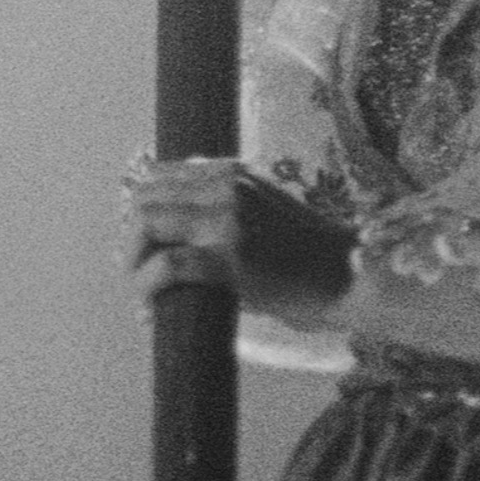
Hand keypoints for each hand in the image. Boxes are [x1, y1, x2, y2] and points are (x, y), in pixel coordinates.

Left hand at [123, 157, 355, 320]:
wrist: (350, 275)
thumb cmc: (307, 255)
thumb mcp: (261, 212)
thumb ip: (218, 209)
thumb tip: (166, 235)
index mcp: (230, 172)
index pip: (156, 176)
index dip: (140, 214)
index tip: (144, 249)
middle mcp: (225, 185)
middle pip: (143, 197)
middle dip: (129, 240)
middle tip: (135, 275)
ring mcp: (228, 218)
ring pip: (146, 224)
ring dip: (132, 262)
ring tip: (141, 292)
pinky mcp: (231, 257)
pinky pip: (168, 265)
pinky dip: (148, 286)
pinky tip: (151, 308)